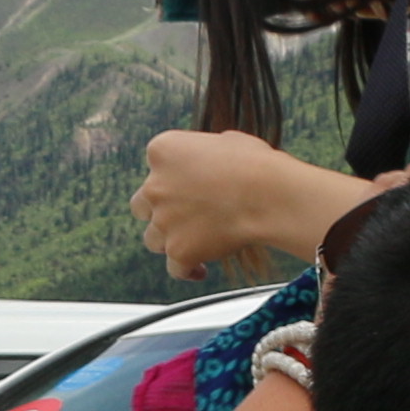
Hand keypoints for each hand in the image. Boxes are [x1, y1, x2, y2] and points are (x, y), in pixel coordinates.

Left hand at [136, 130, 372, 279]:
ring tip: (194, 241)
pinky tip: (200, 270)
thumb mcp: (227, 140)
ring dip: (170, 240)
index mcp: (162, 150)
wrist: (267, 195)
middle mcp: (154, 186)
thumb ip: (205, 153)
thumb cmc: (254, 164)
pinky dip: (187, 270)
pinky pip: (175, 268)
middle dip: (159, 210)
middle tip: (181, 214)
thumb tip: (210, 159)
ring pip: (153, 240)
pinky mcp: (179, 250)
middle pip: (142, 206)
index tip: (189, 183)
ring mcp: (163, 221)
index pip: (155, 166)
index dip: (172, 176)